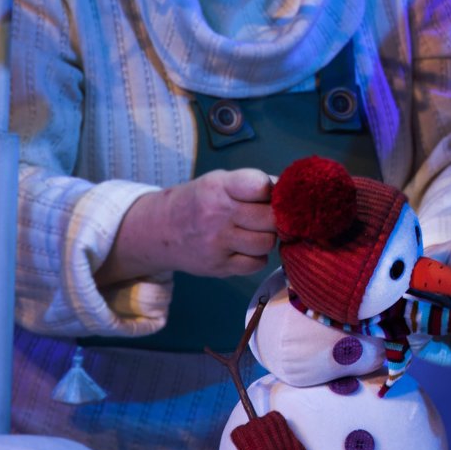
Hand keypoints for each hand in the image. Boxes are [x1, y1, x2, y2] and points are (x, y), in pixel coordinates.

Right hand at [98, 168, 276, 284]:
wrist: (160, 229)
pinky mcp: (218, 267)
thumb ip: (254, 184)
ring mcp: (217, 243)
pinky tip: (244, 248)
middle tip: (265, 216)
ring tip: (253, 231)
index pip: (260, 186)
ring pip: (267, 243)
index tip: (268, 194)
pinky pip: (257, 264)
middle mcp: (216, 214)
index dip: (273, 191)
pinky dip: (256, 257)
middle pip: (271, 219)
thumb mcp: (221, 182)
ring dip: (267, 238)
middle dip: (274, 217)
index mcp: (219, 187)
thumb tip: (290, 192)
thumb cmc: (200, 201)